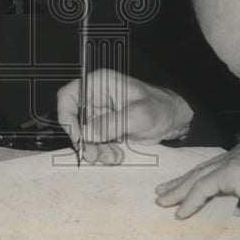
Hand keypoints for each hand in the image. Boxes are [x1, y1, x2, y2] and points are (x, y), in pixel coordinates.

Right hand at [56, 68, 193, 164]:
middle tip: (95, 156)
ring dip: (93, 149)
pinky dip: (101, 151)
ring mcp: (99, 113)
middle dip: (83, 140)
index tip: (78, 137)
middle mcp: (95, 96)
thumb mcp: (138, 115)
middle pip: (73, 119)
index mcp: (99, 83)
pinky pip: (93, 141)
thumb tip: (87, 135)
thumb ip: (111, 124)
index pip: (68, 96)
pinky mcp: (104, 127)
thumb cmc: (160, 108)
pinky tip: (115, 155)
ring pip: (83, 134)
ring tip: (111, 156)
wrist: (173, 120)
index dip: (67, 117)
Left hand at [155, 142, 239, 217]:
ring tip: (163, 200)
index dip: (196, 178)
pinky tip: (181, 211)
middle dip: (181, 181)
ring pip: (199, 176)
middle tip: (163, 191)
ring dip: (179, 191)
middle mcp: (239, 152)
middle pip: (202, 168)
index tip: (181, 188)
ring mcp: (234, 159)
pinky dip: (191, 201)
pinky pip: (204, 188)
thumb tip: (233, 206)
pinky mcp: (231, 171)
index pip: (215, 166)